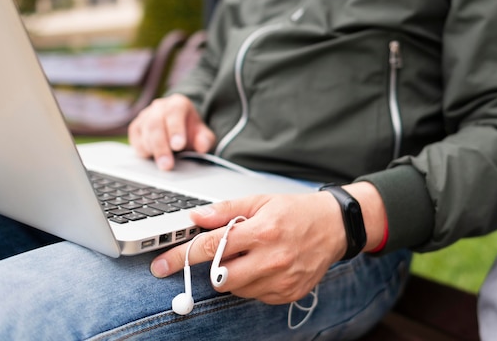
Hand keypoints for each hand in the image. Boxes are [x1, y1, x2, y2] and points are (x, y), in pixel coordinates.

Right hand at [128, 94, 215, 169]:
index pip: (174, 112)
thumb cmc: (190, 131)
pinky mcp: (135, 128)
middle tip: (167, 164)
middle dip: (161, 146)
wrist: (179, 128)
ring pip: (144, 132)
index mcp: (178, 104)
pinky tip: (154, 157)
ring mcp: (145, 116)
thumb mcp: (203, 135)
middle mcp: (159, 107)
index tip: (178, 145)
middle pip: (155, 124)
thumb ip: (205, 139)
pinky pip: (136, 140)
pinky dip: (144, 151)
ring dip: (153, 151)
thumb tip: (202, 145)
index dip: (175, 128)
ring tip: (164, 164)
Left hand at [150, 192, 346, 303]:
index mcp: (263, 231)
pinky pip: (255, 296)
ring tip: (251, 255)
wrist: (335, 226)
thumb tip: (195, 217)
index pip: (211, 247)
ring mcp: (282, 279)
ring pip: (236, 289)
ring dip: (233, 275)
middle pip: (220, 277)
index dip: (181, 256)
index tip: (161, 264)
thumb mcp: (260, 201)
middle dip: (212, 268)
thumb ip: (226, 210)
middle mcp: (273, 258)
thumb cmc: (296, 211)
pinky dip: (252, 283)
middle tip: (220, 255)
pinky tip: (265, 265)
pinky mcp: (288, 294)